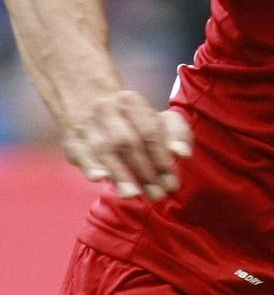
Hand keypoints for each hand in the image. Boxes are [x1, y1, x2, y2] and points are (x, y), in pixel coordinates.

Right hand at [63, 90, 192, 201]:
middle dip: (144, 171)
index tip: (172, 182)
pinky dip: (89, 166)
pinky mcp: (71, 140)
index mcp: (131, 102)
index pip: (150, 132)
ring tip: (133, 194)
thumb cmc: (130, 117)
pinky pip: (78, 152)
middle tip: (158, 195)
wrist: (85, 99)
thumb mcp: (156, 117)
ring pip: (103, 149)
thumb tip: (182, 154)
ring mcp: (86, 124)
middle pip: (127, 142)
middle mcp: (107, 110)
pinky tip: (99, 178)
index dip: (162, 158)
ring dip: (119, 174)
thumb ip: (176, 134)